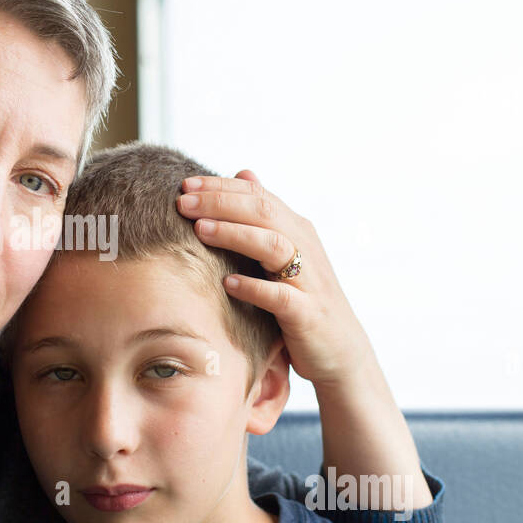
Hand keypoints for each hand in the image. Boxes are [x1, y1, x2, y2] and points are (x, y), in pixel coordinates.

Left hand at [177, 171, 372, 388]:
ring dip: (235, 235)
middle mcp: (305, 248)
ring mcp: (309, 281)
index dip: (221, 187)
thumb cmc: (302, 299)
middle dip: (221, 203)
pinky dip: (255, 288)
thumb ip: (264, 216)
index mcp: (296, 229)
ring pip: (274, 246)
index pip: (258, 195)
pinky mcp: (308, 314)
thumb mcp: (285, 252)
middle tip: (182, 202)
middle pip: (264, 212)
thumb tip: (242, 172)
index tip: (185, 185)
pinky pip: (282, 297)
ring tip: (199, 231)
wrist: (340, 350)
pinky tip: (228, 284)